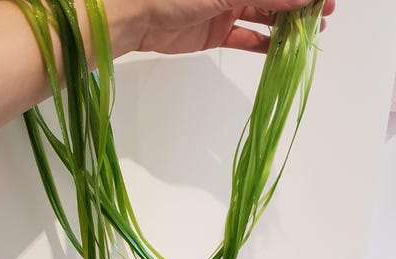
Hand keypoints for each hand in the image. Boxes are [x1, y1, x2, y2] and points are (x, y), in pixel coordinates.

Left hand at [113, 0, 334, 56]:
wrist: (139, 18)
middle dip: (299, 4)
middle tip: (323, 15)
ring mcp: (226, 9)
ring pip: (263, 16)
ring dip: (285, 25)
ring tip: (308, 34)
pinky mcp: (216, 32)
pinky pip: (245, 38)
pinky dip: (262, 44)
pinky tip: (280, 48)